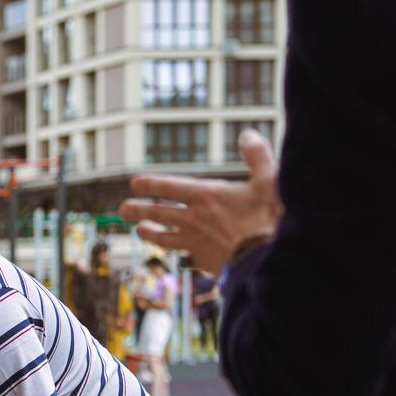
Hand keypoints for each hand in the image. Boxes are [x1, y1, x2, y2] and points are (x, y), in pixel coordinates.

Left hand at [119, 129, 282, 274]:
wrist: (272, 260)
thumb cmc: (272, 218)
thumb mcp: (270, 179)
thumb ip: (257, 155)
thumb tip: (247, 135)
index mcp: (206, 196)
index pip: (168, 187)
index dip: (149, 184)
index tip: (135, 184)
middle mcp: (194, 219)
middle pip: (156, 213)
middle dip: (137, 210)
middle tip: (123, 210)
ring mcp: (196, 242)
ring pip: (162, 238)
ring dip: (149, 233)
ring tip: (140, 231)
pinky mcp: (203, 261)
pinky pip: (183, 256)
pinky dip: (176, 253)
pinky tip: (174, 253)